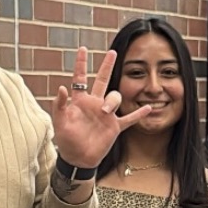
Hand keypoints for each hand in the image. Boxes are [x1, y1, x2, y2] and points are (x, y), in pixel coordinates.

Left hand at [52, 47, 152, 167]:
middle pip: (102, 80)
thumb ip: (59, 105)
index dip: (80, 63)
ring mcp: (106, 115)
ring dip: (113, 102)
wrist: (79, 159)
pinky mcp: (115, 127)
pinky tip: (149, 108)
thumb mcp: (60, 122)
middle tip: (112, 52)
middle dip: (107, 66)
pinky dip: (138, 114)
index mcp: (80, 101)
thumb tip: (61, 87)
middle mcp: (94, 104)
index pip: (80, 78)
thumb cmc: (66, 141)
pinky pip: (129, 119)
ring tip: (106, 111)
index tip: (82, 49)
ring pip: (116, 98)